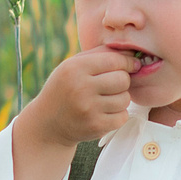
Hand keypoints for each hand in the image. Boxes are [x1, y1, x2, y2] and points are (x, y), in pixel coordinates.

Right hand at [20, 46, 136, 150]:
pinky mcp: (96, 126)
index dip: (127, 62)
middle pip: (122, 80)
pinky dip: (118, 114)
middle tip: (114, 84)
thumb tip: (132, 53)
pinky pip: (122, 116)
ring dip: (121, 98)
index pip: (113, 60)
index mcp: (74, 68)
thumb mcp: (72, 65)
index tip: (131, 65)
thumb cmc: (65, 88)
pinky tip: (105, 112)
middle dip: (123, 81)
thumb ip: (99, 54)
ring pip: (125, 99)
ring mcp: (88, 109)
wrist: (48, 124)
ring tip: (107, 99)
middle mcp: (81, 88)